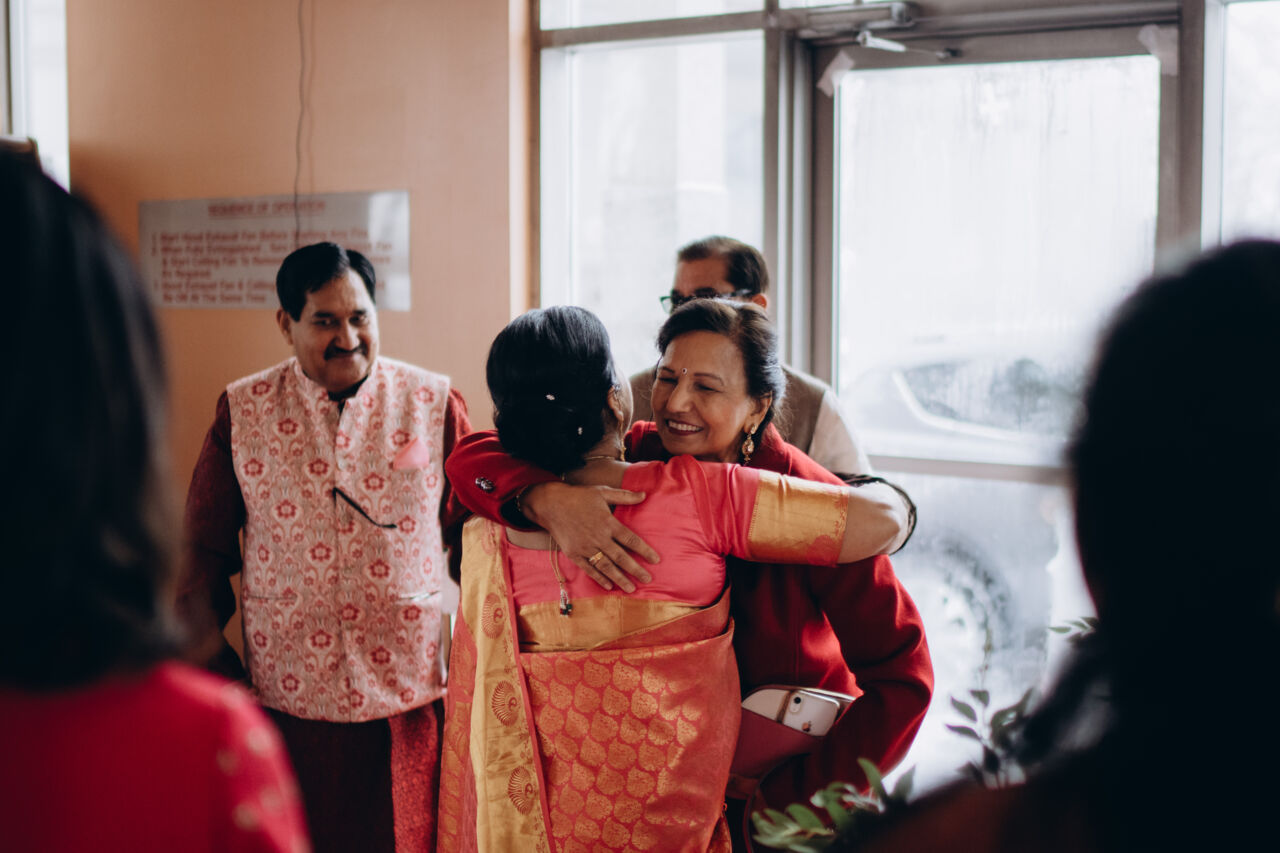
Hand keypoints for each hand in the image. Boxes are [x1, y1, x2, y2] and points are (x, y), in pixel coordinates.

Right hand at [521, 481, 657, 591]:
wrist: (551, 504)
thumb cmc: (579, 497)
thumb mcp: (602, 492)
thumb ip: (624, 496)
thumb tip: (644, 495)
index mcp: (607, 522)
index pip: (630, 539)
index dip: (644, 550)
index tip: (656, 560)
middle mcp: (598, 537)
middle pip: (620, 557)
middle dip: (635, 569)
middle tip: (648, 579)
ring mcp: (585, 547)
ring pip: (606, 566)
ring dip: (619, 578)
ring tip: (631, 588)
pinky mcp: (574, 553)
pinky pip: (589, 569)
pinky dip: (599, 578)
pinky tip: (609, 586)